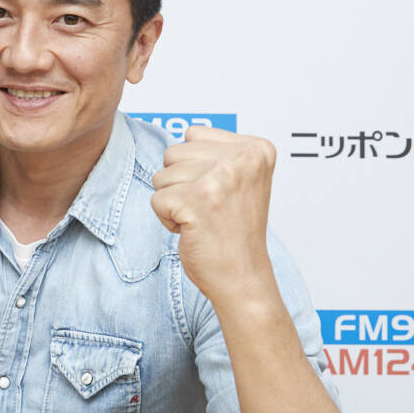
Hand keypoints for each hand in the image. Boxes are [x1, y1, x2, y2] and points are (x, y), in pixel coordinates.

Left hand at [150, 125, 276, 307]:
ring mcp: (219, 179)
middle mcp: (243, 159)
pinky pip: (156, 199)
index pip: (193, 135)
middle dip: (180, 183)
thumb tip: (183, 138)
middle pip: (174, 153)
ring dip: (174, 201)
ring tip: (202, 219)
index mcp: (257, 149)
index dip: (195, 167)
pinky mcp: (196, 201)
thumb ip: (218, 153)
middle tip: (209, 209)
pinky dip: (166, 219)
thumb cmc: (236, 232)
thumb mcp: (242, 180)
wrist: (243, 277)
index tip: (220, 192)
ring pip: (162, 176)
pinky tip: (193, 230)